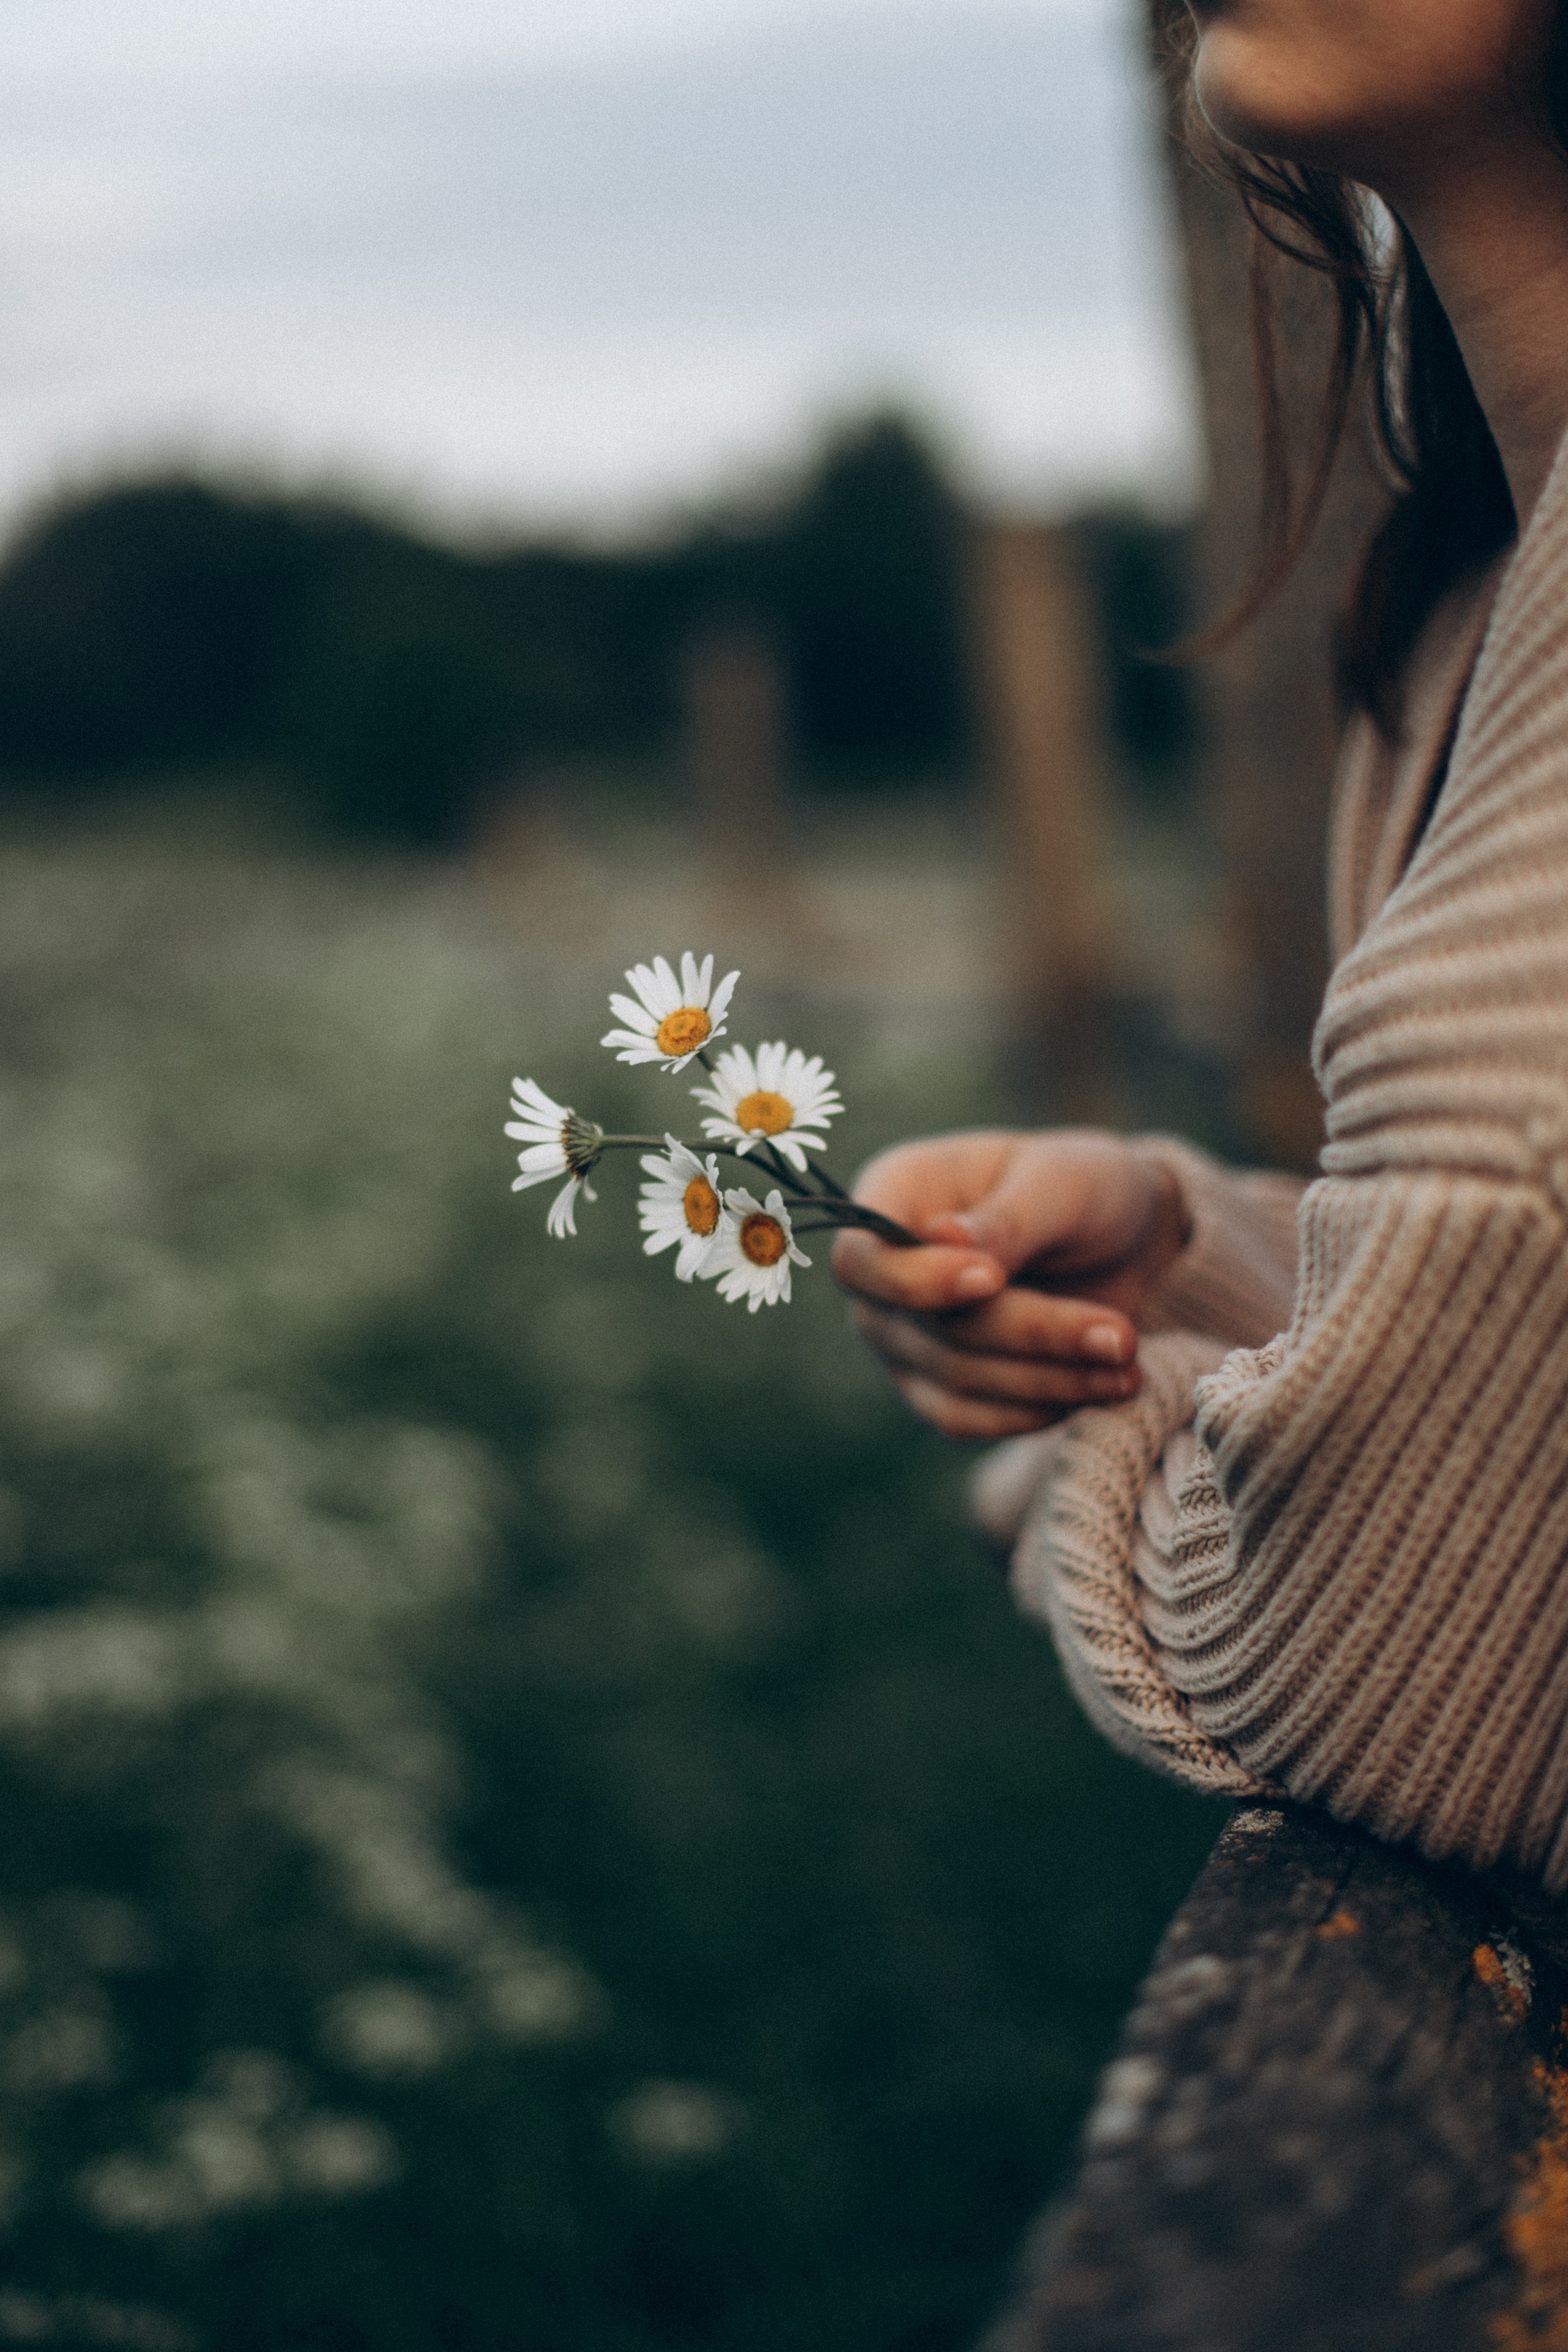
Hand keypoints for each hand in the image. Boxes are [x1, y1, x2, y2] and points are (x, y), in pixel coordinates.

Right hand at [831, 1129, 1187, 1441]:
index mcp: (894, 1196)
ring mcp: (903, 1339)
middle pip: (923, 1328)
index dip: (915, 1281)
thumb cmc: (1083, 1187)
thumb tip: (943, 1239)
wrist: (1121, 1238)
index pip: (861, 1259)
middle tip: (1121, 1335)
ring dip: (1046, 1381)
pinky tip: (1100, 1389)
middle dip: (1026, 1335)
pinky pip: (967, 1421)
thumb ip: (1008, 1218)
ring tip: (1129, 1365)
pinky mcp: (938, 1389)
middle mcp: (883, 1275)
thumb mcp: (1061, 1182)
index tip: (992, 1280)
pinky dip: (1034, 1412)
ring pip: (953, 1381)